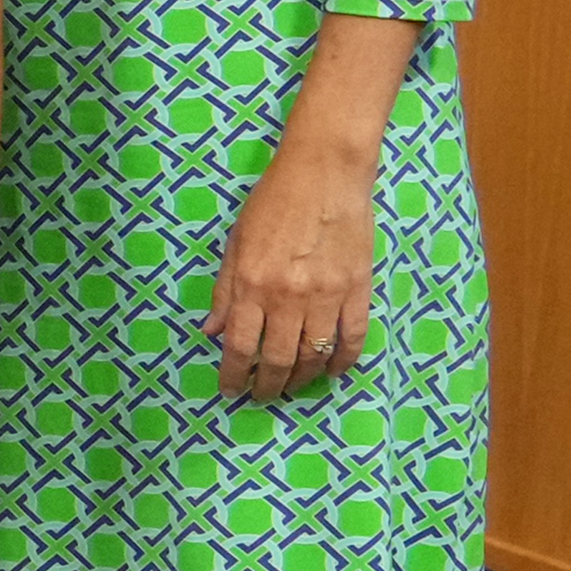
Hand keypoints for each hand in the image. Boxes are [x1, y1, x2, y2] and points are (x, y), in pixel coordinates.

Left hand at [206, 137, 378, 404]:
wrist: (325, 174)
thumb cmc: (273, 203)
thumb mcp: (235, 244)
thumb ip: (225, 292)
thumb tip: (212, 332)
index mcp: (252, 286)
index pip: (240, 347)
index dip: (233, 376)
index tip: (230, 391)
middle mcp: (288, 298)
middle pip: (277, 360)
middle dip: (267, 385)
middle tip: (261, 396)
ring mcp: (327, 297)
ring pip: (314, 356)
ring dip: (301, 379)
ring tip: (291, 387)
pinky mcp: (358, 290)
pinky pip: (353, 339)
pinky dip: (342, 362)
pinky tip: (333, 372)